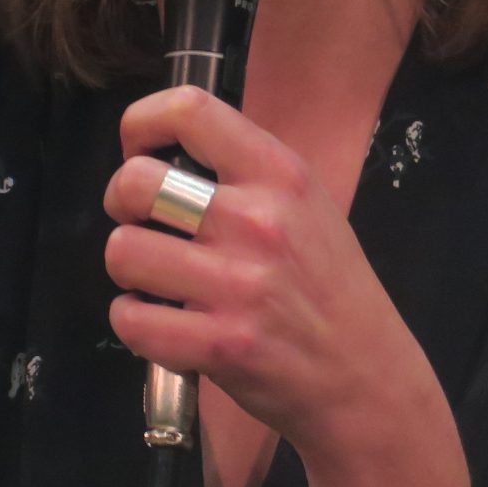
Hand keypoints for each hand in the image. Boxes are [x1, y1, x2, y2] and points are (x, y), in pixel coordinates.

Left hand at [101, 85, 435, 451]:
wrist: (366, 376)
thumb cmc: (328, 288)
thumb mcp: (308, 206)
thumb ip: (245, 175)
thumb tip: (160, 157)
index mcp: (280, 175)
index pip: (189, 110)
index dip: (141, 122)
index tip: (136, 149)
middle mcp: (259, 221)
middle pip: (137, 183)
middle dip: (122, 203)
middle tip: (141, 224)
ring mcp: (239, 286)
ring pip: (123, 251)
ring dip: (127, 269)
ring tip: (155, 280)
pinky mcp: (221, 346)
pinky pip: (131, 319)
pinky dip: (133, 321)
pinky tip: (159, 321)